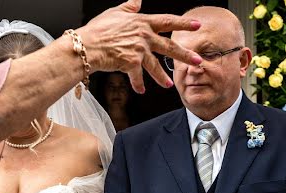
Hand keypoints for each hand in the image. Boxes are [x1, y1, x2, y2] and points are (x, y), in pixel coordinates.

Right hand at [76, 0, 202, 92]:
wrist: (87, 45)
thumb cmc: (98, 30)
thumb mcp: (114, 12)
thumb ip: (128, 7)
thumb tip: (137, 0)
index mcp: (143, 22)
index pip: (168, 21)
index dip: (184, 23)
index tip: (197, 25)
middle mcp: (144, 36)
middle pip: (169, 46)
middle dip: (185, 54)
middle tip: (198, 60)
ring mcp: (139, 51)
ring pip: (155, 66)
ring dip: (162, 77)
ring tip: (169, 85)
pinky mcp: (131, 64)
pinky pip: (137, 77)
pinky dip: (138, 84)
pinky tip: (140, 90)